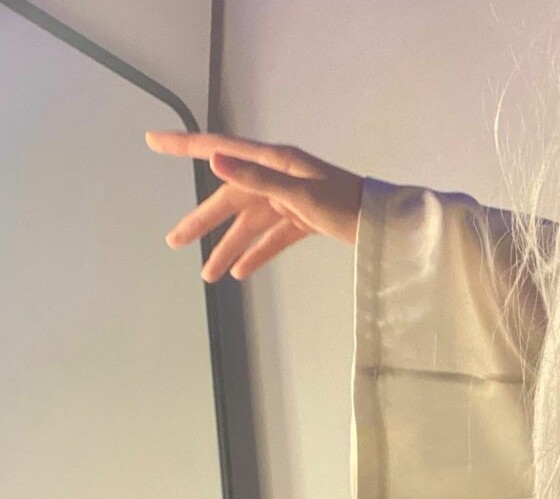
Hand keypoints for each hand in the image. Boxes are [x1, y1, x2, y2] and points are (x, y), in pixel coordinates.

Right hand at [145, 131, 363, 281]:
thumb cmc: (347, 204)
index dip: (184, 145)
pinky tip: (241, 272)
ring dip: (229, 248)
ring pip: (251, 225)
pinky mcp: (304, 221)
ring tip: (208, 275)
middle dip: (203, 221)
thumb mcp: (300, 194)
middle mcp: (278, 177)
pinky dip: (257, 253)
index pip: (220, 149)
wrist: (385, 224)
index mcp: (274, 161)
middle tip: (173, 241)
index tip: (152, 140)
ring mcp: (291, 200)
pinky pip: (273, 238)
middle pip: (231, 199)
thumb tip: (214, 162)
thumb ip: (257, 179)